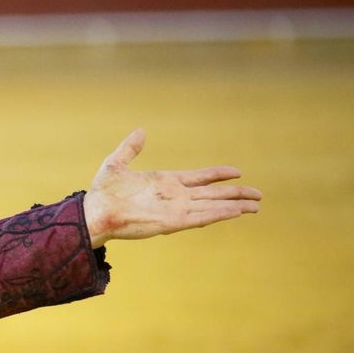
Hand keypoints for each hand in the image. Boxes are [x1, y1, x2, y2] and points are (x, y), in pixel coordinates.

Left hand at [82, 128, 260, 246]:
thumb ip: (130, 148)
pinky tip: (235, 212)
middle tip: (259, 194)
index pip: (199, 178)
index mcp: (165, 182)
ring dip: (234, 206)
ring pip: (212, 207)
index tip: (237, 171)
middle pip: (213, 194)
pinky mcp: (172, 221)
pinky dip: (219, 214)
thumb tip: (140, 131)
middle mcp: (174, 196)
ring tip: (256, 206)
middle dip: (236, 194)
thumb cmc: (102, 193)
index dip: (217, 175)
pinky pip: (201, 217)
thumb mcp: (115, 164)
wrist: (94, 212)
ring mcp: (175, 209)